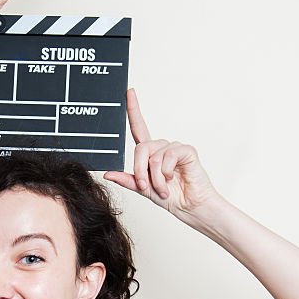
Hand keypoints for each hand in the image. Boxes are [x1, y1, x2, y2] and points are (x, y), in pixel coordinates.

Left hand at [103, 89, 221, 223]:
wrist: (190, 206)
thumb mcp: (143, 189)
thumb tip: (107, 173)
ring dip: (156, 177)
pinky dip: (167, 172)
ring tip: (163, 188)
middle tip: (145, 186)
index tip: (129, 92)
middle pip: (141, 148)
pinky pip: (168, 156)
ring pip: (153, 156)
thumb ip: (127, 179)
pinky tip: (173, 179)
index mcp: (150, 154)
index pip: (138, 127)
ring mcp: (174, 148)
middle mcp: (161, 147)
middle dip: (139, 170)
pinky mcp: (186, 151)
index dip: (133, 109)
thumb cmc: (171, 197)